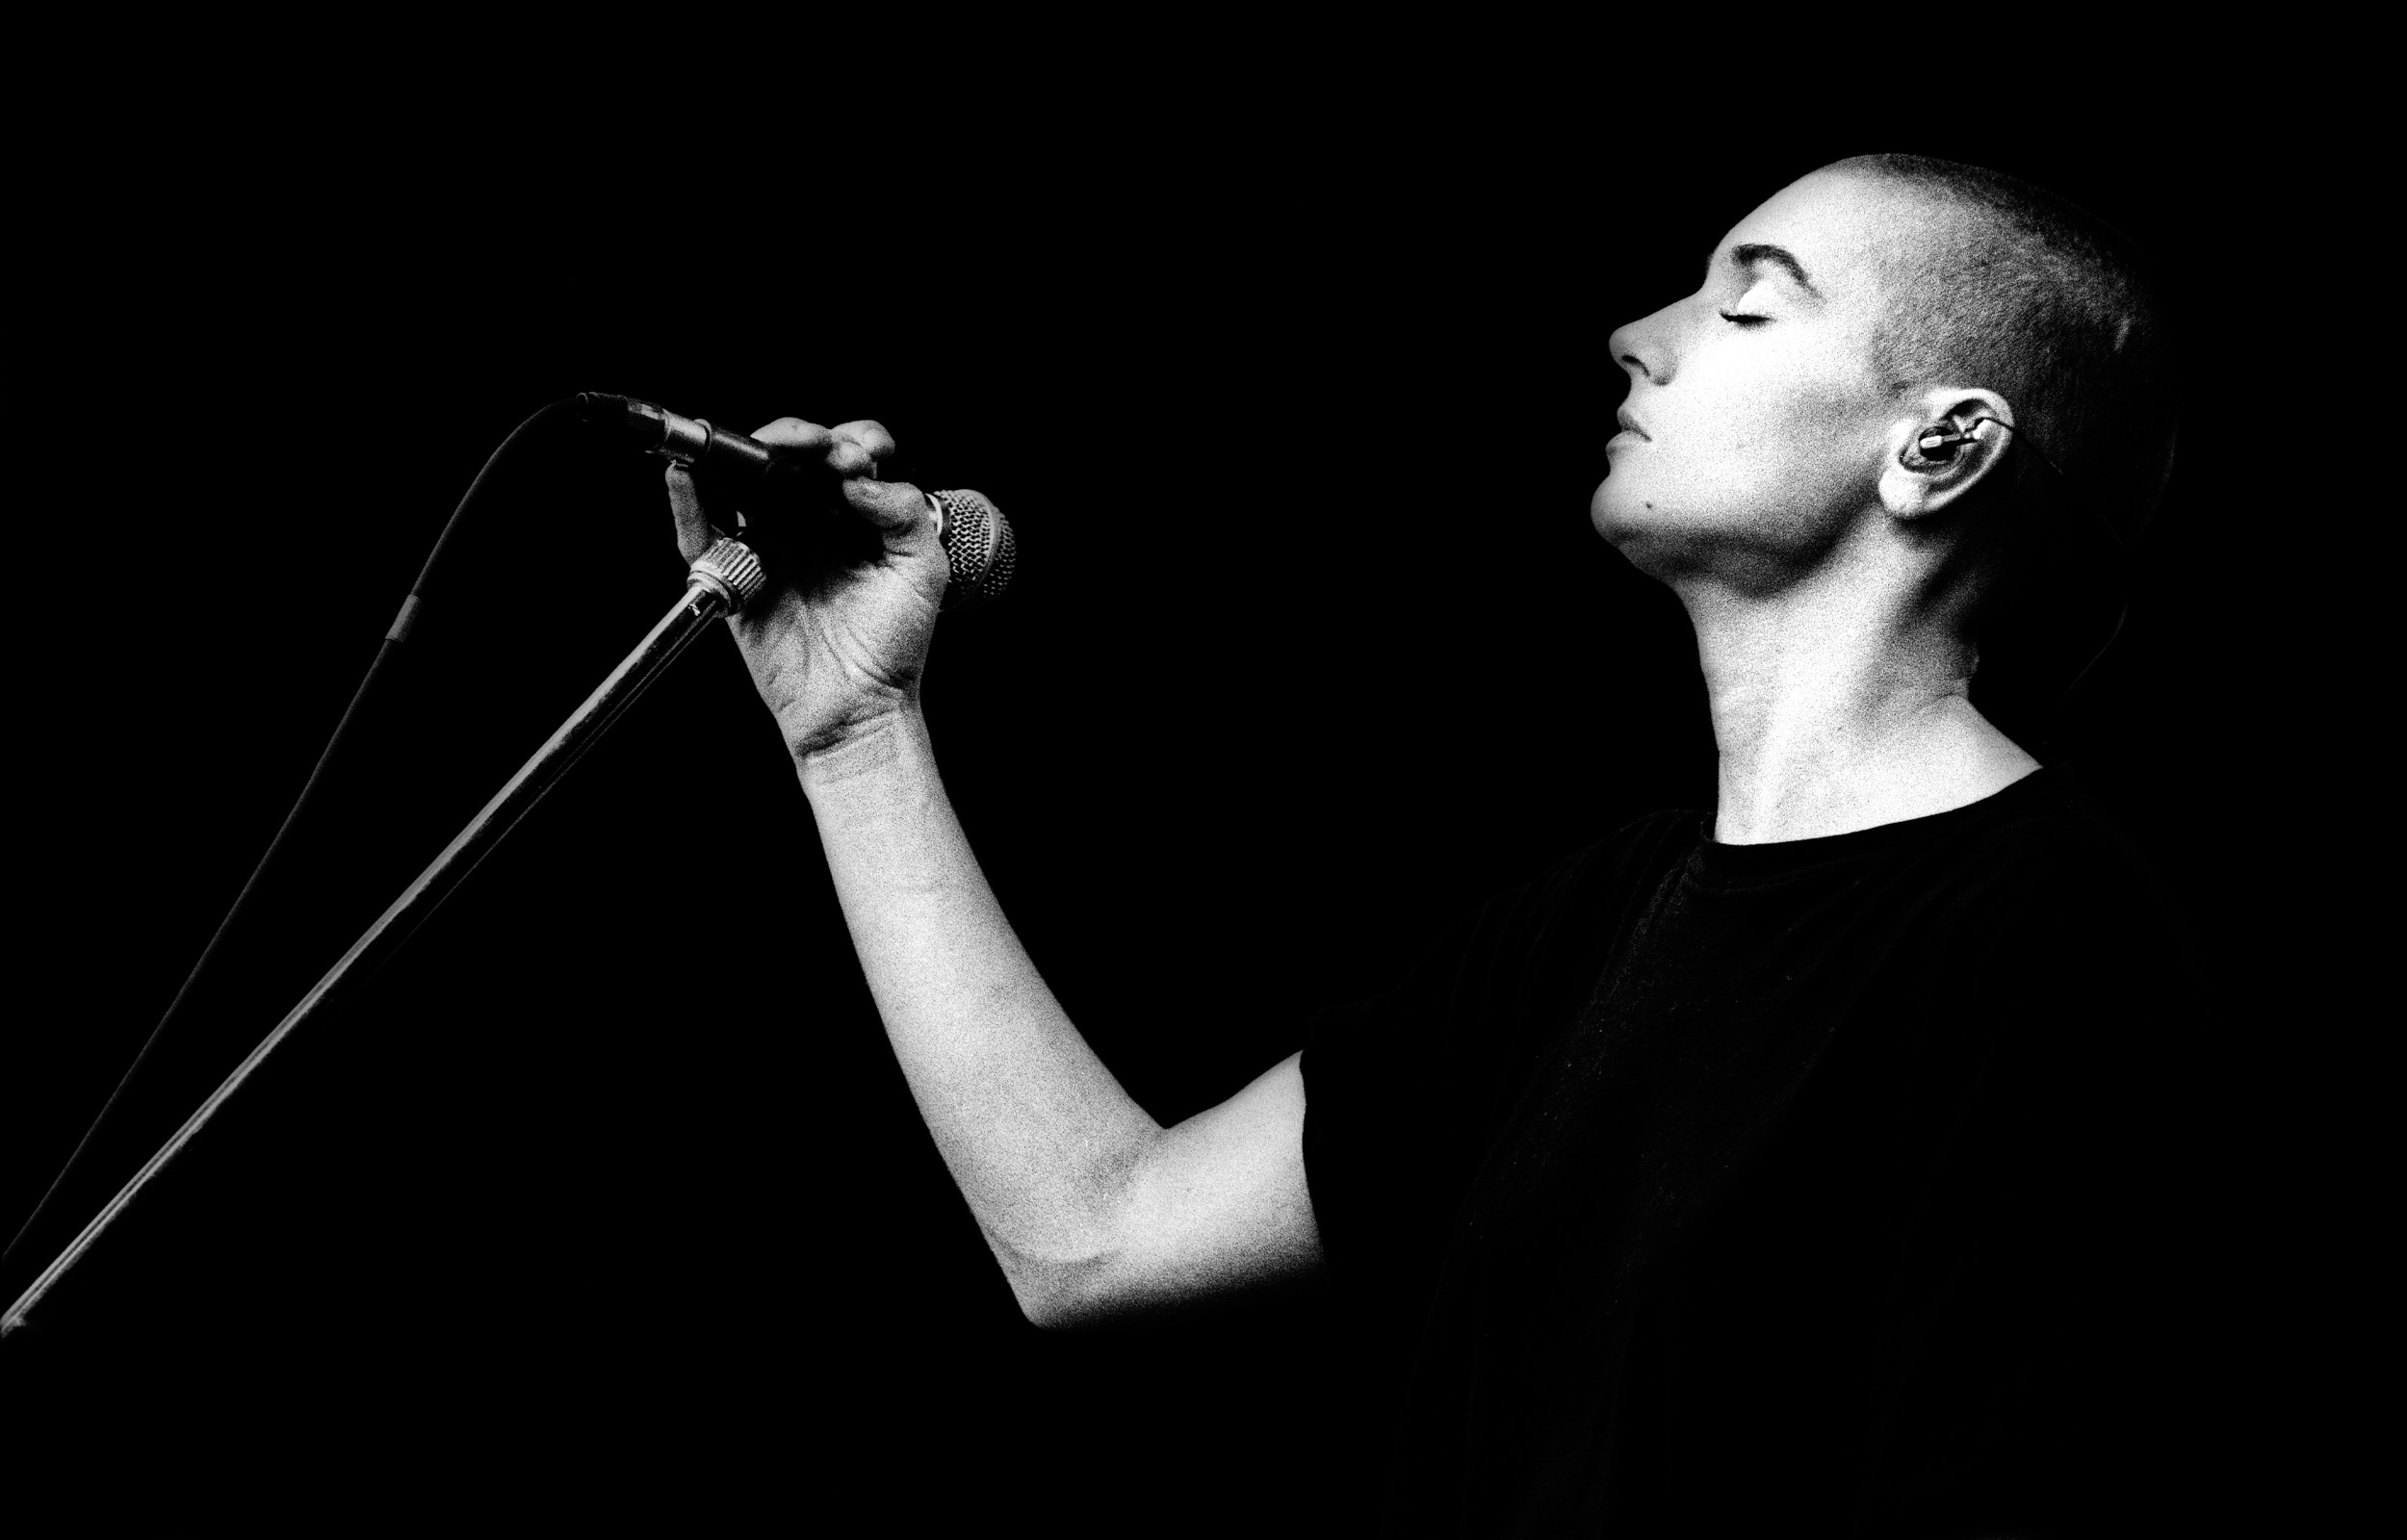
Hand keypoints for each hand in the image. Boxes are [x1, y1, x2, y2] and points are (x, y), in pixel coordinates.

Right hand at [668, 417, 948, 762]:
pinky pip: (702, 533)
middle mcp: (812, 520)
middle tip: (814, 448)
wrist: (859, 706)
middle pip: (792, 458)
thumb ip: (903, 512)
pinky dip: (687, 502)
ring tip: (757, 450)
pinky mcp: (736, 574)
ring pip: (746, 482)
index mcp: (857, 513)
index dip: (851, 442)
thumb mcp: (922, 569)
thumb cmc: (894, 644)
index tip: (857, 459)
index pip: (847, 454)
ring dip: (744, 455)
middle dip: (800, 439)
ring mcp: (771, 543)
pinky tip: (686, 473)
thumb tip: (857, 477)